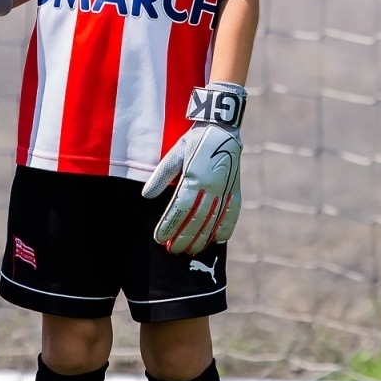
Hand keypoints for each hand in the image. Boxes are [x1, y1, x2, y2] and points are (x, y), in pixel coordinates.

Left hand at [142, 81, 245, 255]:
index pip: (179, 209)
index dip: (169, 225)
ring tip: (190, 251)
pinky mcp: (235, 190)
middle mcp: (211, 188)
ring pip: (213, 220)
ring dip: (201, 238)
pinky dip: (226, 228)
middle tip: (173, 251)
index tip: (160, 238)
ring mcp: (225, 190)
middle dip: (183, 237)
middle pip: (196, 220)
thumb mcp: (175, 153)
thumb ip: (161, 175)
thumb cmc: (195, 140)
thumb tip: (146, 196)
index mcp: (194, 178)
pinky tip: (217, 240)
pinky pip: (232, 213)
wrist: (222, 129)